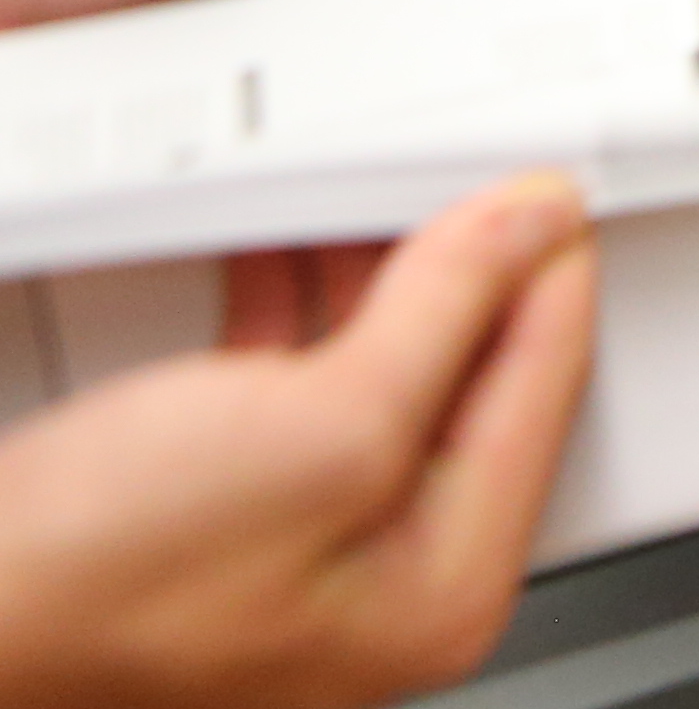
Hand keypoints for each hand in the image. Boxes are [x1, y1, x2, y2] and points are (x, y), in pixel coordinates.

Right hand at [0, 173, 598, 708]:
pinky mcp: (217, 515)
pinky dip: (298, 303)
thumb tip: (525, 236)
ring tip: (380, 190)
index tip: (546, 184)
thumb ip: (443, 322)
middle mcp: (382, 577)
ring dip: (383, 271)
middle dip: (472, 266)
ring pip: (385, 369)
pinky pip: (295, 381)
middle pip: (476, 375)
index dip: (552, 265)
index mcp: (440, 583)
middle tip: (467, 175)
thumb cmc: (83, 586)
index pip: (548, 384)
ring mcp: (296, 546)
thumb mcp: (319, 431)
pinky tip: (280, 252)